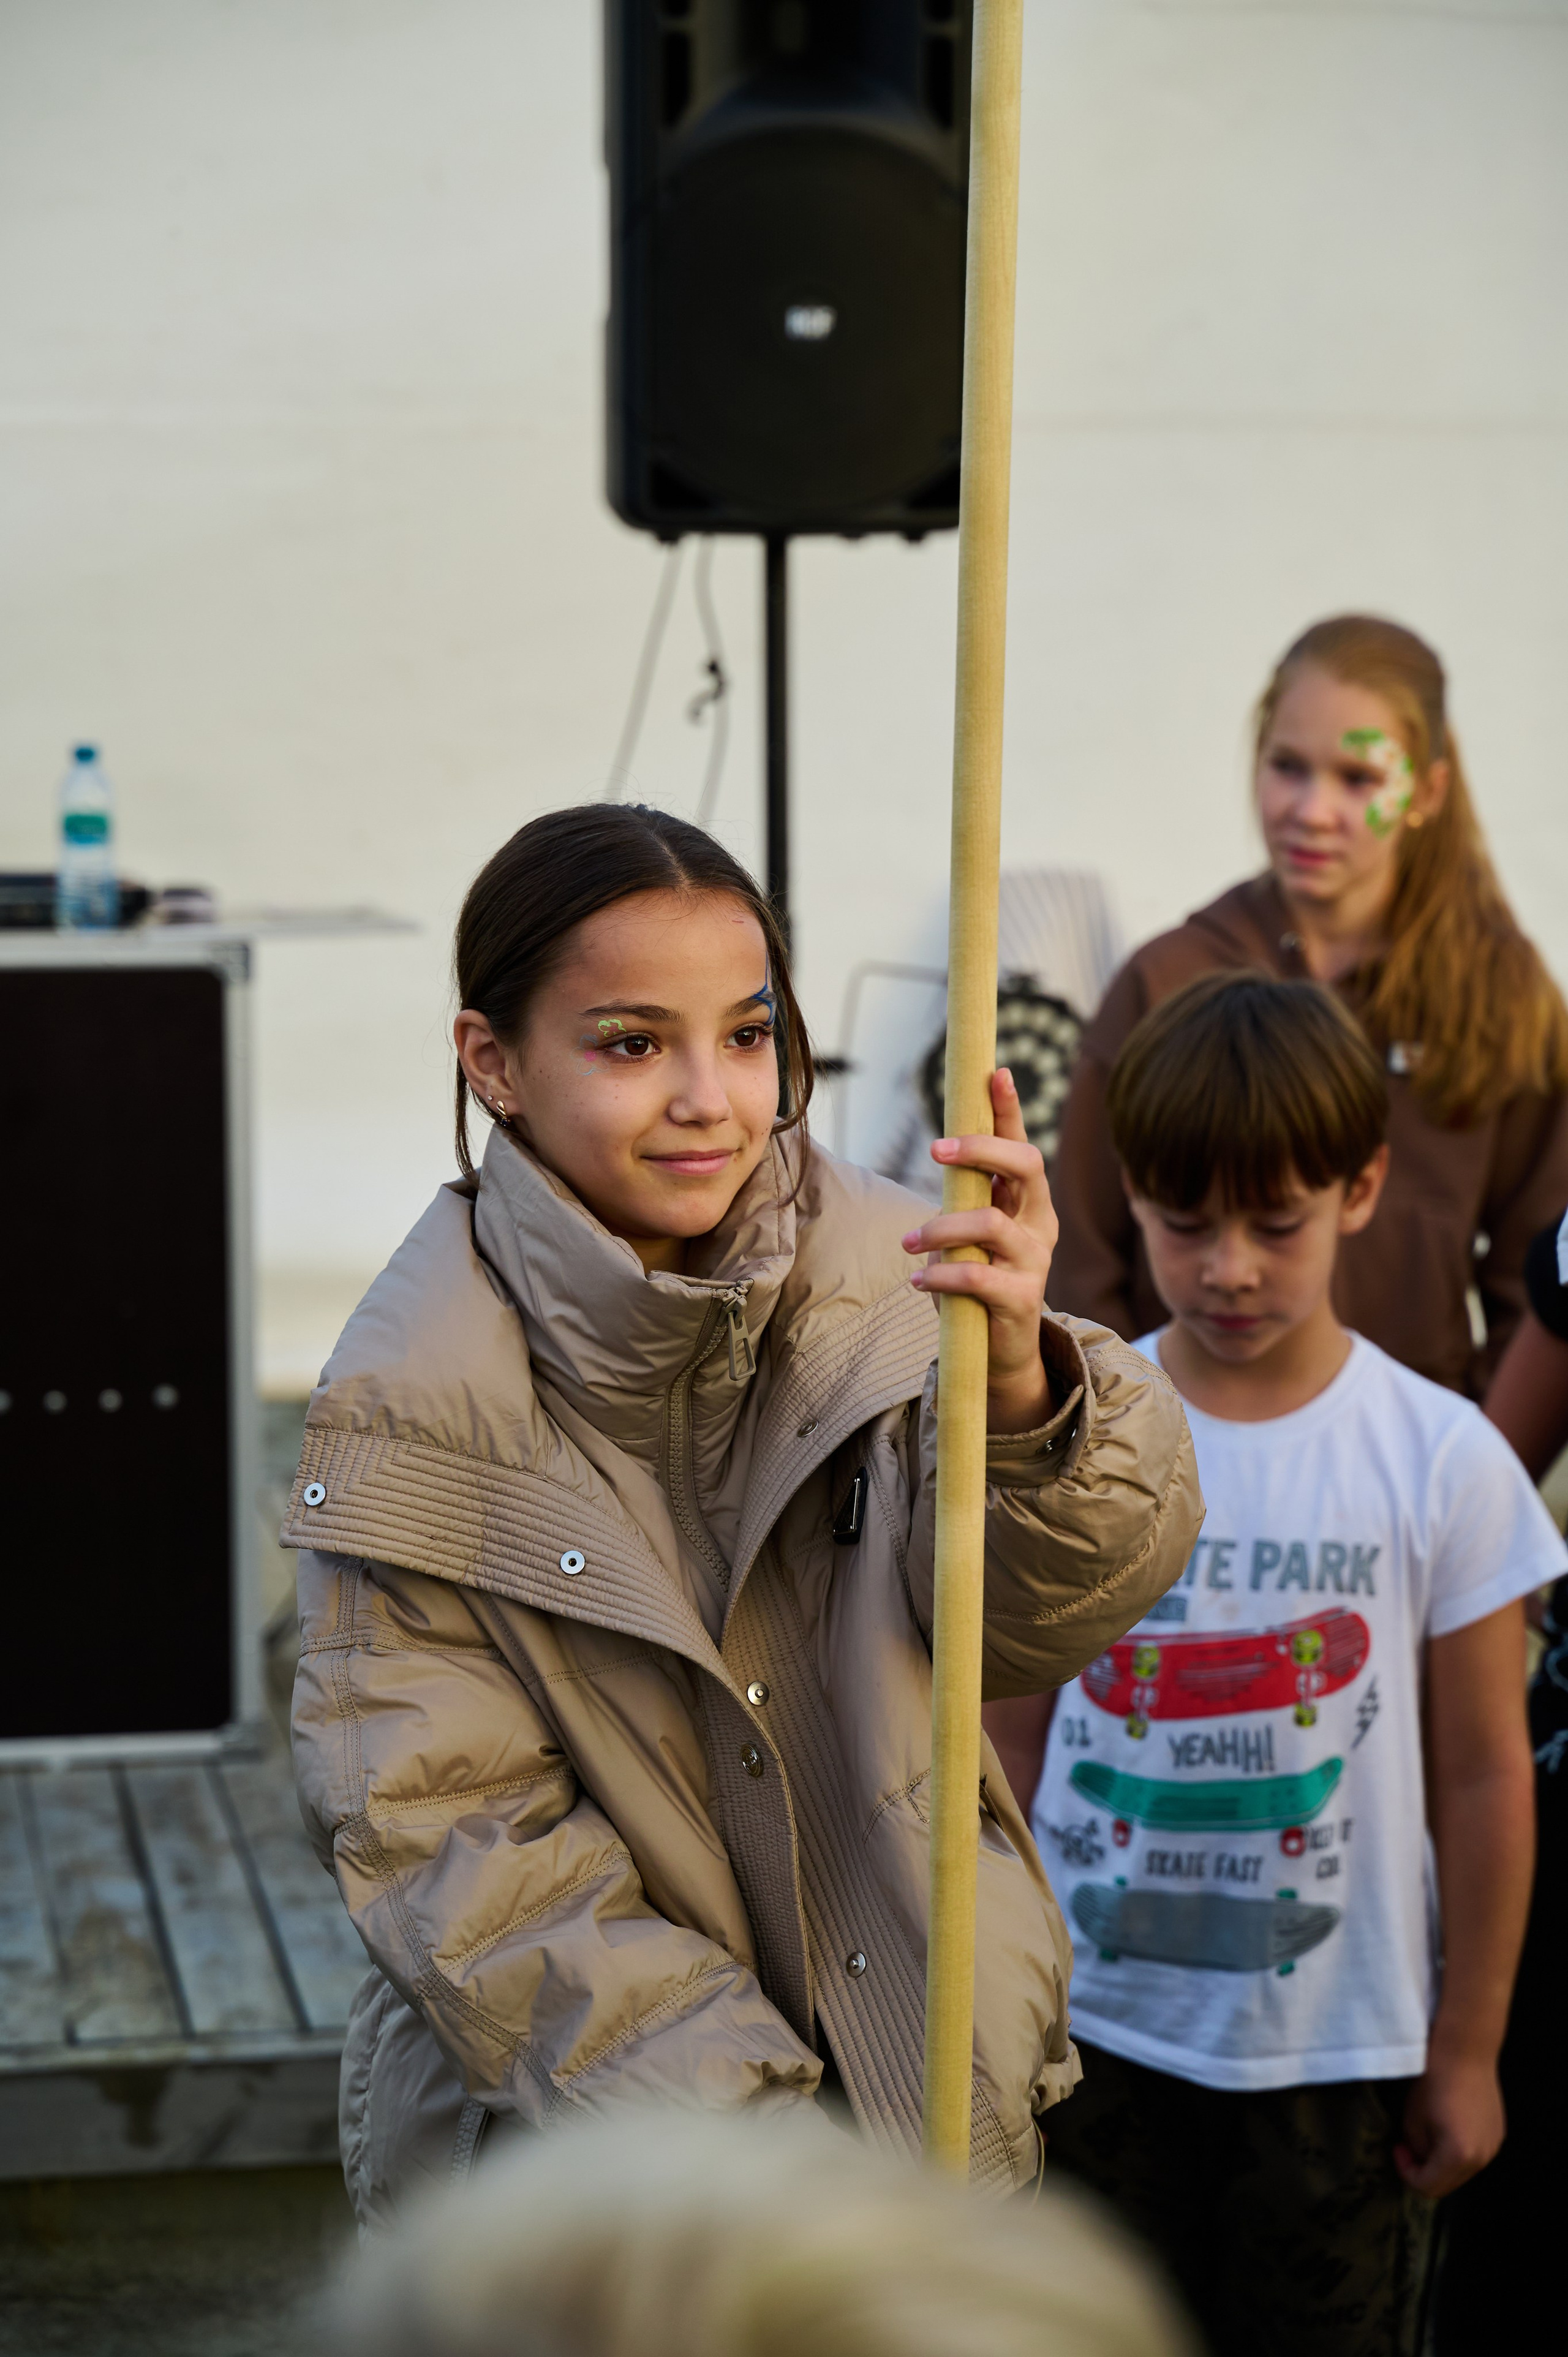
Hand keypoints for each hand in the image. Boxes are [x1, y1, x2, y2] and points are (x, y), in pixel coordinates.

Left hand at [901, 1069, 1058, 1434]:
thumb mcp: (971, 1232)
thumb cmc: (978, 1280)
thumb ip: (967, 1195)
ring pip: (990, 1224)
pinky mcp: (1021, 1299)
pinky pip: (976, 1276)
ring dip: (941, 1228)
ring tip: (909, 1243)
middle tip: (936, 1149)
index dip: (1009, 1110)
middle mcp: (1040, 1224)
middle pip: (1026, 1166)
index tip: (994, 1072)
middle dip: (981, 1149)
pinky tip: (918, 1280)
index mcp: (1029, 1202)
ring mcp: (1035, 1261)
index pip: (1022, 1145)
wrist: (1000, 1352)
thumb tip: (946, 1143)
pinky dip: (940, 1275)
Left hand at [1395, 2050, 1504, 2198]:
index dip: (1406, 2173)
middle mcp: (1482, 2159)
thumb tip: (1422, 2157)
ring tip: (1427, 2134)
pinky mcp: (1498, 2133)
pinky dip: (1458, 2150)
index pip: (1428, 2187)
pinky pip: (1474, 2154)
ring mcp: (1494, 2147)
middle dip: (1424, 2171)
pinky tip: (1447, 2125)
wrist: (1465, 2049)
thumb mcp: (1413, 2119)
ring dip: (1441, 2162)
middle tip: (1407, 2147)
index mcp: (1458, 2157)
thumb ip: (1418, 2149)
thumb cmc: (1434, 2080)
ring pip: (1462, 2171)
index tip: (1398, 2149)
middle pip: (1448, 2184)